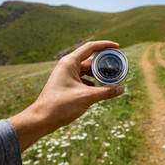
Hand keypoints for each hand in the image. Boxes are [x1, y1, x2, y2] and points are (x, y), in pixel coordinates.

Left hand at [8, 41, 124, 151]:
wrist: (41, 119)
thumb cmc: (60, 105)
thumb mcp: (86, 97)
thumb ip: (105, 92)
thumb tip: (122, 88)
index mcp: (70, 62)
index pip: (90, 47)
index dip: (105, 45)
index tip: (117, 47)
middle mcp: (68, 66)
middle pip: (90, 60)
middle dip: (104, 64)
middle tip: (117, 68)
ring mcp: (66, 75)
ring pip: (87, 71)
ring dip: (99, 75)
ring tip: (111, 80)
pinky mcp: (67, 85)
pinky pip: (83, 79)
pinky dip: (92, 83)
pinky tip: (99, 90)